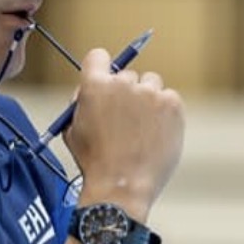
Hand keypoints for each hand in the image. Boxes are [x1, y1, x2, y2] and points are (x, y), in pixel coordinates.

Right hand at [64, 48, 184, 215]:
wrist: (121, 187)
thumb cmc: (94, 163)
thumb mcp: (72, 131)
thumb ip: (81, 103)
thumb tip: (93, 89)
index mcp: (94, 86)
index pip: (98, 56)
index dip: (100, 68)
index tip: (105, 81)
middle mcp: (123, 83)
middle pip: (127, 75)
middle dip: (125, 93)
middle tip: (124, 121)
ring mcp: (149, 93)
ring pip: (151, 84)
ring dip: (147, 100)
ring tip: (141, 130)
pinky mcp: (171, 104)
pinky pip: (169, 98)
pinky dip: (164, 113)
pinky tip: (155, 134)